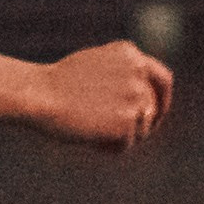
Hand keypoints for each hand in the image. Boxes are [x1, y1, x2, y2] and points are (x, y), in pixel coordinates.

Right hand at [36, 41, 172, 147]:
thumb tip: (136, 97)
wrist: (41, 95)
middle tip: (130, 138)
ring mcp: (135, 97)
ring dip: (120, 137)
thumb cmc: (56, 84)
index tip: (155, 114)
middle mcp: (139, 73)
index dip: (162, 100)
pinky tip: (90, 141)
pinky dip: (109, 148)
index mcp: (131, 55)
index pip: (162, 79)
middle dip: (147, 126)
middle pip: (155, 109)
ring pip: (140, 130)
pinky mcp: (127, 121)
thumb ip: (119, 74)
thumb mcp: (93, 65)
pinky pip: (125, 145)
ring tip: (92, 135)